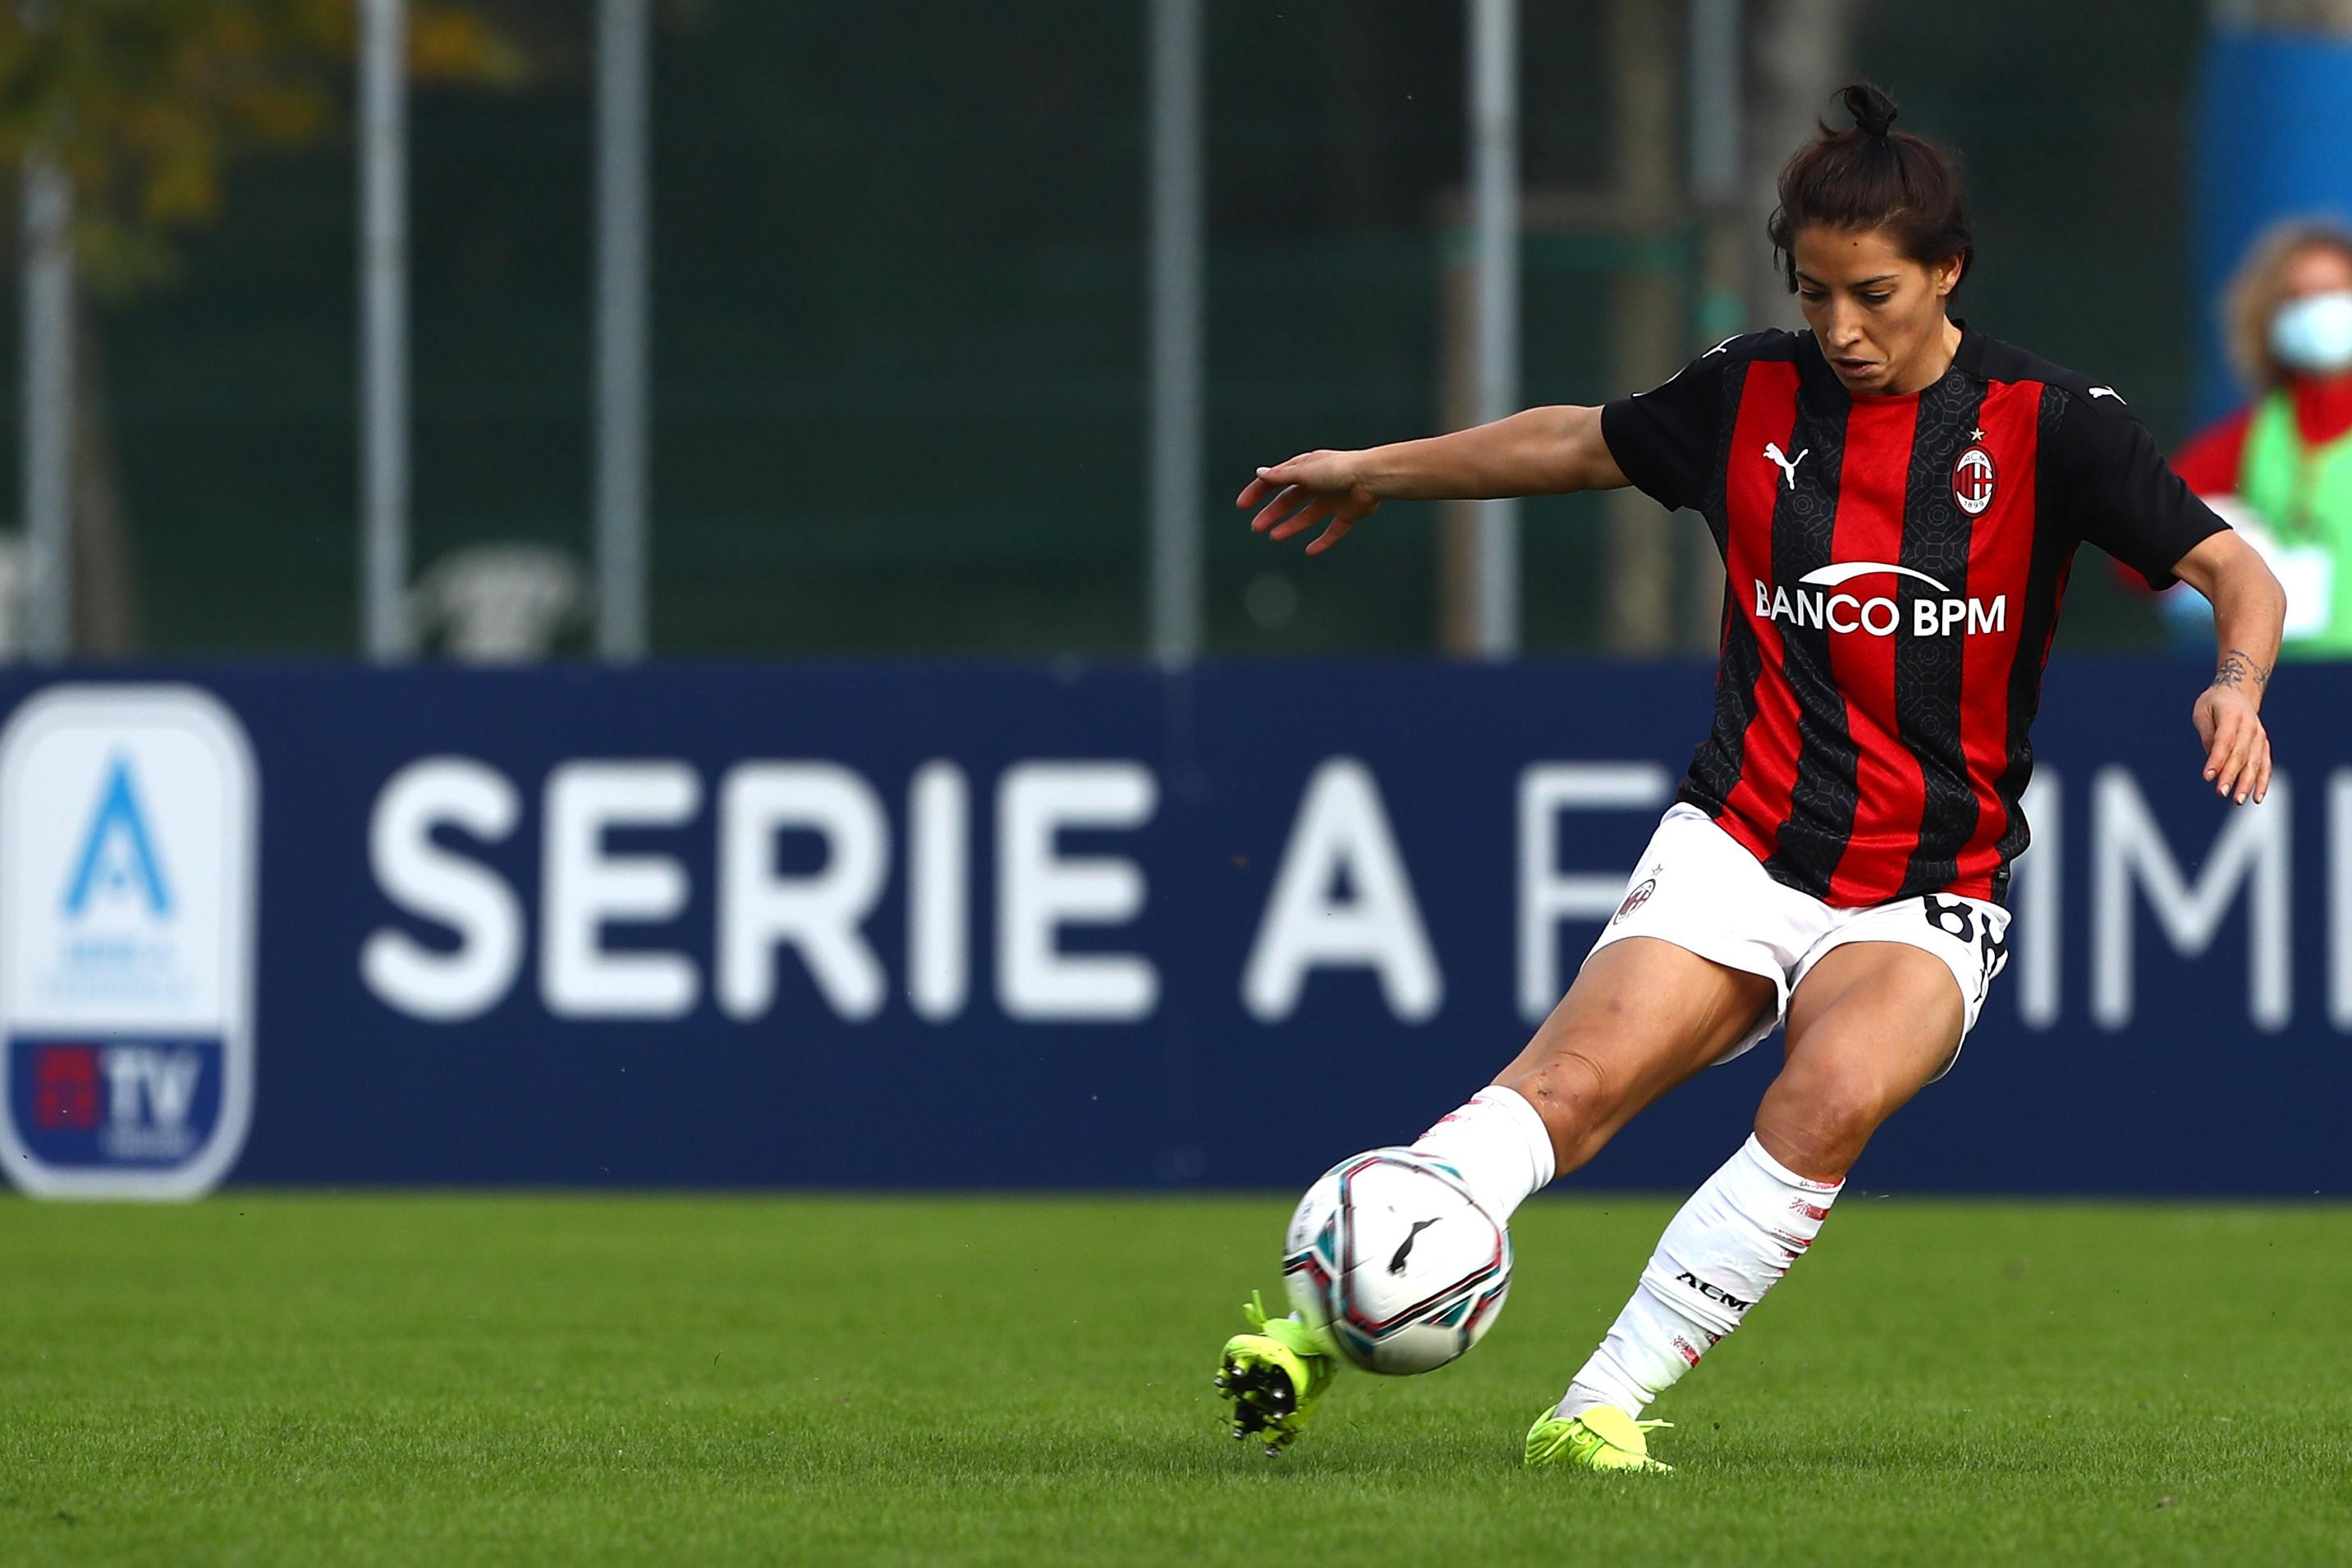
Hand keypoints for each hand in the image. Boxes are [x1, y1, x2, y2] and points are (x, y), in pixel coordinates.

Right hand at [1236, 450, 1380, 555]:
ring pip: (1307, 515)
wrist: (1372, 478)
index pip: (1276, 480)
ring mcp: (1333, 499)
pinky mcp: (1348, 513)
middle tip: (1256, 527)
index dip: (1258, 491)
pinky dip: (1322, 541)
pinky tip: (1310, 551)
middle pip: (1290, 500)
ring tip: (1274, 537)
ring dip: (1290, 526)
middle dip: (1272, 512)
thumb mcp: (1304, 472)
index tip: (1242, 506)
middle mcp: (1318, 483)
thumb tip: (1259, 473)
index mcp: (1306, 468)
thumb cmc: (1337, 469)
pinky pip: (1333, 530)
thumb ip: (1281, 476)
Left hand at [2191, 683, 2271, 804]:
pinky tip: (2256, 798)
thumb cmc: (2213, 704)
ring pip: (2255, 762)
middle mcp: (2250, 726)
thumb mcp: (2202, 712)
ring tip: (2238, 800)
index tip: (2207, 777)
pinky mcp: (2264, 746)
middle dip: (2231, 775)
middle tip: (2221, 793)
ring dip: (2248, 783)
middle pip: (2241, 754)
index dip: (2216, 759)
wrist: (2238, 693)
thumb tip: (2213, 762)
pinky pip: (2265, 765)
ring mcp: (2260, 736)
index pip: (2224, 741)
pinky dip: (2263, 781)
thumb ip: (2208, 735)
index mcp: (2232, 715)